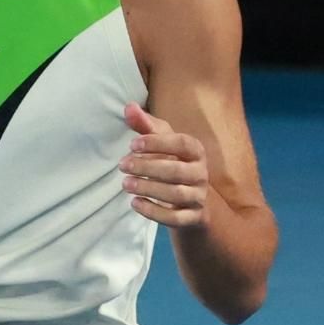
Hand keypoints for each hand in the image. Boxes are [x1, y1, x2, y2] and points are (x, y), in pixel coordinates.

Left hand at [120, 102, 210, 227]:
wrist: (194, 203)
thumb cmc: (174, 164)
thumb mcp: (163, 143)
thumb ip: (146, 126)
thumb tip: (128, 107)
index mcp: (196, 151)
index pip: (182, 144)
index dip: (158, 143)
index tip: (132, 144)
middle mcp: (201, 174)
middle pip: (176, 171)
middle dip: (147, 167)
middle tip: (122, 165)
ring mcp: (198, 197)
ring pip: (175, 195)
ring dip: (149, 188)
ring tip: (125, 184)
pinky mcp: (193, 218)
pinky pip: (175, 218)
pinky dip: (154, 212)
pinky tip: (135, 203)